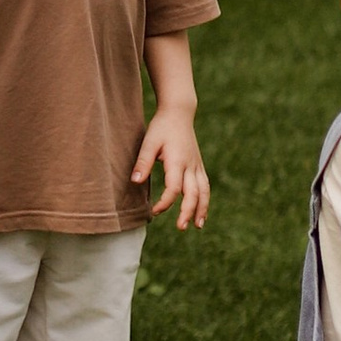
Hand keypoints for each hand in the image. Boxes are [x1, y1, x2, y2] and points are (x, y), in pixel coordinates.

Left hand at [133, 104, 210, 230]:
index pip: (174, 188)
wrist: (179, 113)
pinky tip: (201, 212)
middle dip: (188, 212)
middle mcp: (190, 165)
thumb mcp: (149, 142)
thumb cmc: (162, 127)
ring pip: (204, 191)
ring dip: (201, 209)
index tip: (155, 211)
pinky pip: (205, 186)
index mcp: (177, 161)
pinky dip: (205, 200)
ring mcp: (197, 165)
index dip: (165, 202)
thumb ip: (143, 162)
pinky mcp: (199, 165)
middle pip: (193, 193)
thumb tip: (135, 182)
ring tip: (197, 226)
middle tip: (181, 227)